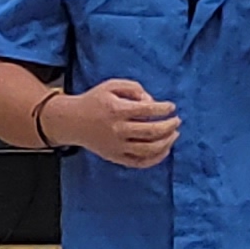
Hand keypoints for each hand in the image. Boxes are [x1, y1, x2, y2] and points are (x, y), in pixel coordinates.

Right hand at [57, 78, 180, 168]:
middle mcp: (118, 130)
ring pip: (149, 149)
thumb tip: (151, 101)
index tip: (171, 107)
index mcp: (117, 110)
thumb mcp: (111, 86)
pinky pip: (140, 162)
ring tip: (174, 134)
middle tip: (177, 121)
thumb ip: (133, 87)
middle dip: (169, 126)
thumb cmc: (95, 101)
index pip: (147, 110)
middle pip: (151, 131)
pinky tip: (165, 149)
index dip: (164, 109)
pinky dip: (156, 158)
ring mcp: (117, 146)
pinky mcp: (116, 157)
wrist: (72, 121)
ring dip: (167, 142)